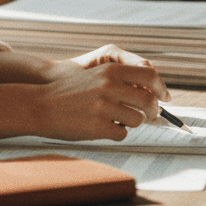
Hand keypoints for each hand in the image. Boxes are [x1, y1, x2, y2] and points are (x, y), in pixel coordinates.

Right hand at [30, 45, 169, 141]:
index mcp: (111, 71)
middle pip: (149, 101)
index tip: (165, 97)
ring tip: (118, 120)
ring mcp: (104, 107)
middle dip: (153, 111)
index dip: (161, 88)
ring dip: (133, 123)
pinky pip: (122, 134)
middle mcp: (109, 87)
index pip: (150, 75)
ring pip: (137, 120)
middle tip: (151, 115)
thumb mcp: (95, 76)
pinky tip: (103, 129)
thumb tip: (152, 93)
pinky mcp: (98, 127)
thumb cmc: (70, 93)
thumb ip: (121, 80)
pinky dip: (117, 133)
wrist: (40, 105)